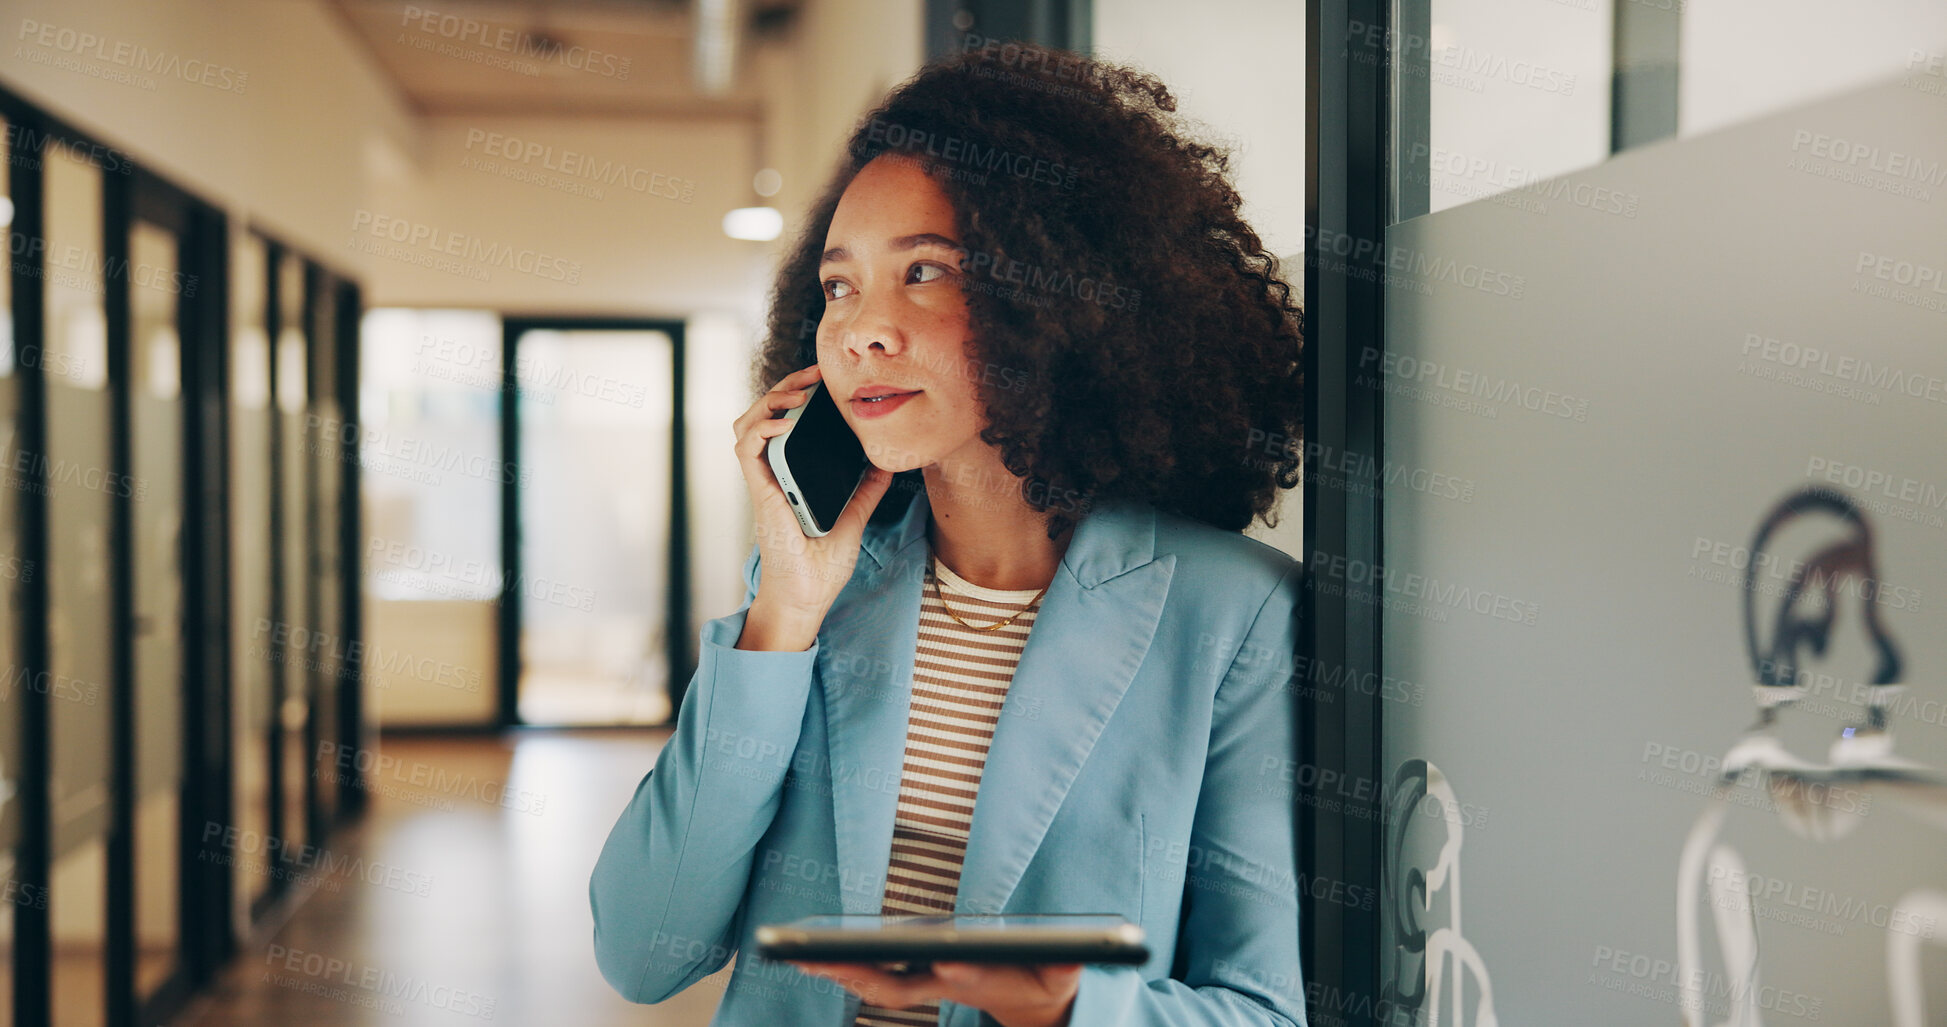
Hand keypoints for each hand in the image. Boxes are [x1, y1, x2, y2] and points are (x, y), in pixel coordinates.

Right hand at [731, 364, 893, 648]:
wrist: (805, 598)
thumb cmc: (820, 568)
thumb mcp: (853, 520)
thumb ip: (864, 491)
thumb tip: (886, 463)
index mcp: (790, 476)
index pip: (784, 424)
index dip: (798, 395)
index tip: (824, 379)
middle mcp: (772, 475)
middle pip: (763, 416)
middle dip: (785, 386)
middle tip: (815, 373)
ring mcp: (763, 484)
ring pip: (746, 426)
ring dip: (768, 401)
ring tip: (797, 393)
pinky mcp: (760, 494)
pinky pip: (747, 450)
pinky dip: (762, 429)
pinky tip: (786, 423)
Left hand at [787, 961, 1080, 1026]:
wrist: (1033, 1005)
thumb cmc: (1046, 977)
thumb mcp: (1064, 972)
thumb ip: (1066, 963)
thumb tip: (1073, 955)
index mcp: (983, 977)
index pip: (963, 973)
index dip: (954, 968)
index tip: (945, 959)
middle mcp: (945, 985)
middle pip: (899, 986)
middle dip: (863, 974)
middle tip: (825, 960)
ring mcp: (928, 986)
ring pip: (877, 986)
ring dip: (840, 973)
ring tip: (800, 955)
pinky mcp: (917, 980)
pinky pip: (873, 979)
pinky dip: (842, 969)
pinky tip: (812, 958)